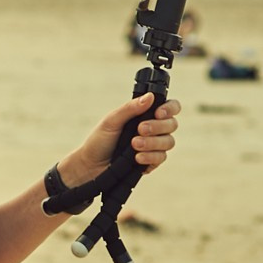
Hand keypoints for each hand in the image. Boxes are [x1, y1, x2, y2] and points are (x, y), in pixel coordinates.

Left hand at [61, 92, 179, 186]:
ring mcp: (153, 147)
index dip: (169, 108)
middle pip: (172, 125)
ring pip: (168, 142)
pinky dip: (150, 157)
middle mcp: (153, 130)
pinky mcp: (150, 163)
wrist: (90, 166)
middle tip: (140, 129)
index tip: (158, 112)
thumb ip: (130, 109)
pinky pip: (161, 158)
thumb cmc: (99, 141)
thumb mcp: (112, 121)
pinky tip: (137, 158)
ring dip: (153, 142)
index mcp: (145, 115)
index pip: (169, 108)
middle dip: (157, 126)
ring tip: (134, 144)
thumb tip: (149, 96)